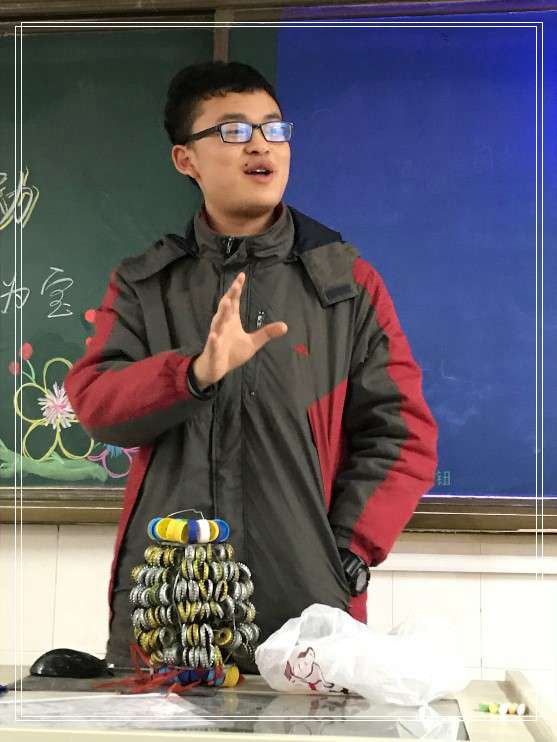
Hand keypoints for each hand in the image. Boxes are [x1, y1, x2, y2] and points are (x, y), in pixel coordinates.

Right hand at [192, 272, 287, 388]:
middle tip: (236, 285)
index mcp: (231, 320)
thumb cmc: (232, 352)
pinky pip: (213, 344)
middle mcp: (223, 324)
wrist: (216, 368)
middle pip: (226, 308)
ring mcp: (217, 336)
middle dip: (231, 296)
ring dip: (222, 313)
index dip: (237, 289)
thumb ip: (266, 333)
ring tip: (227, 302)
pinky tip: (214, 336)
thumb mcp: (253, 342)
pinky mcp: (213, 349)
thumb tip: (285, 326)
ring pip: (218, 323)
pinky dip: (213, 340)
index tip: (242, 276)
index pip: (234, 302)